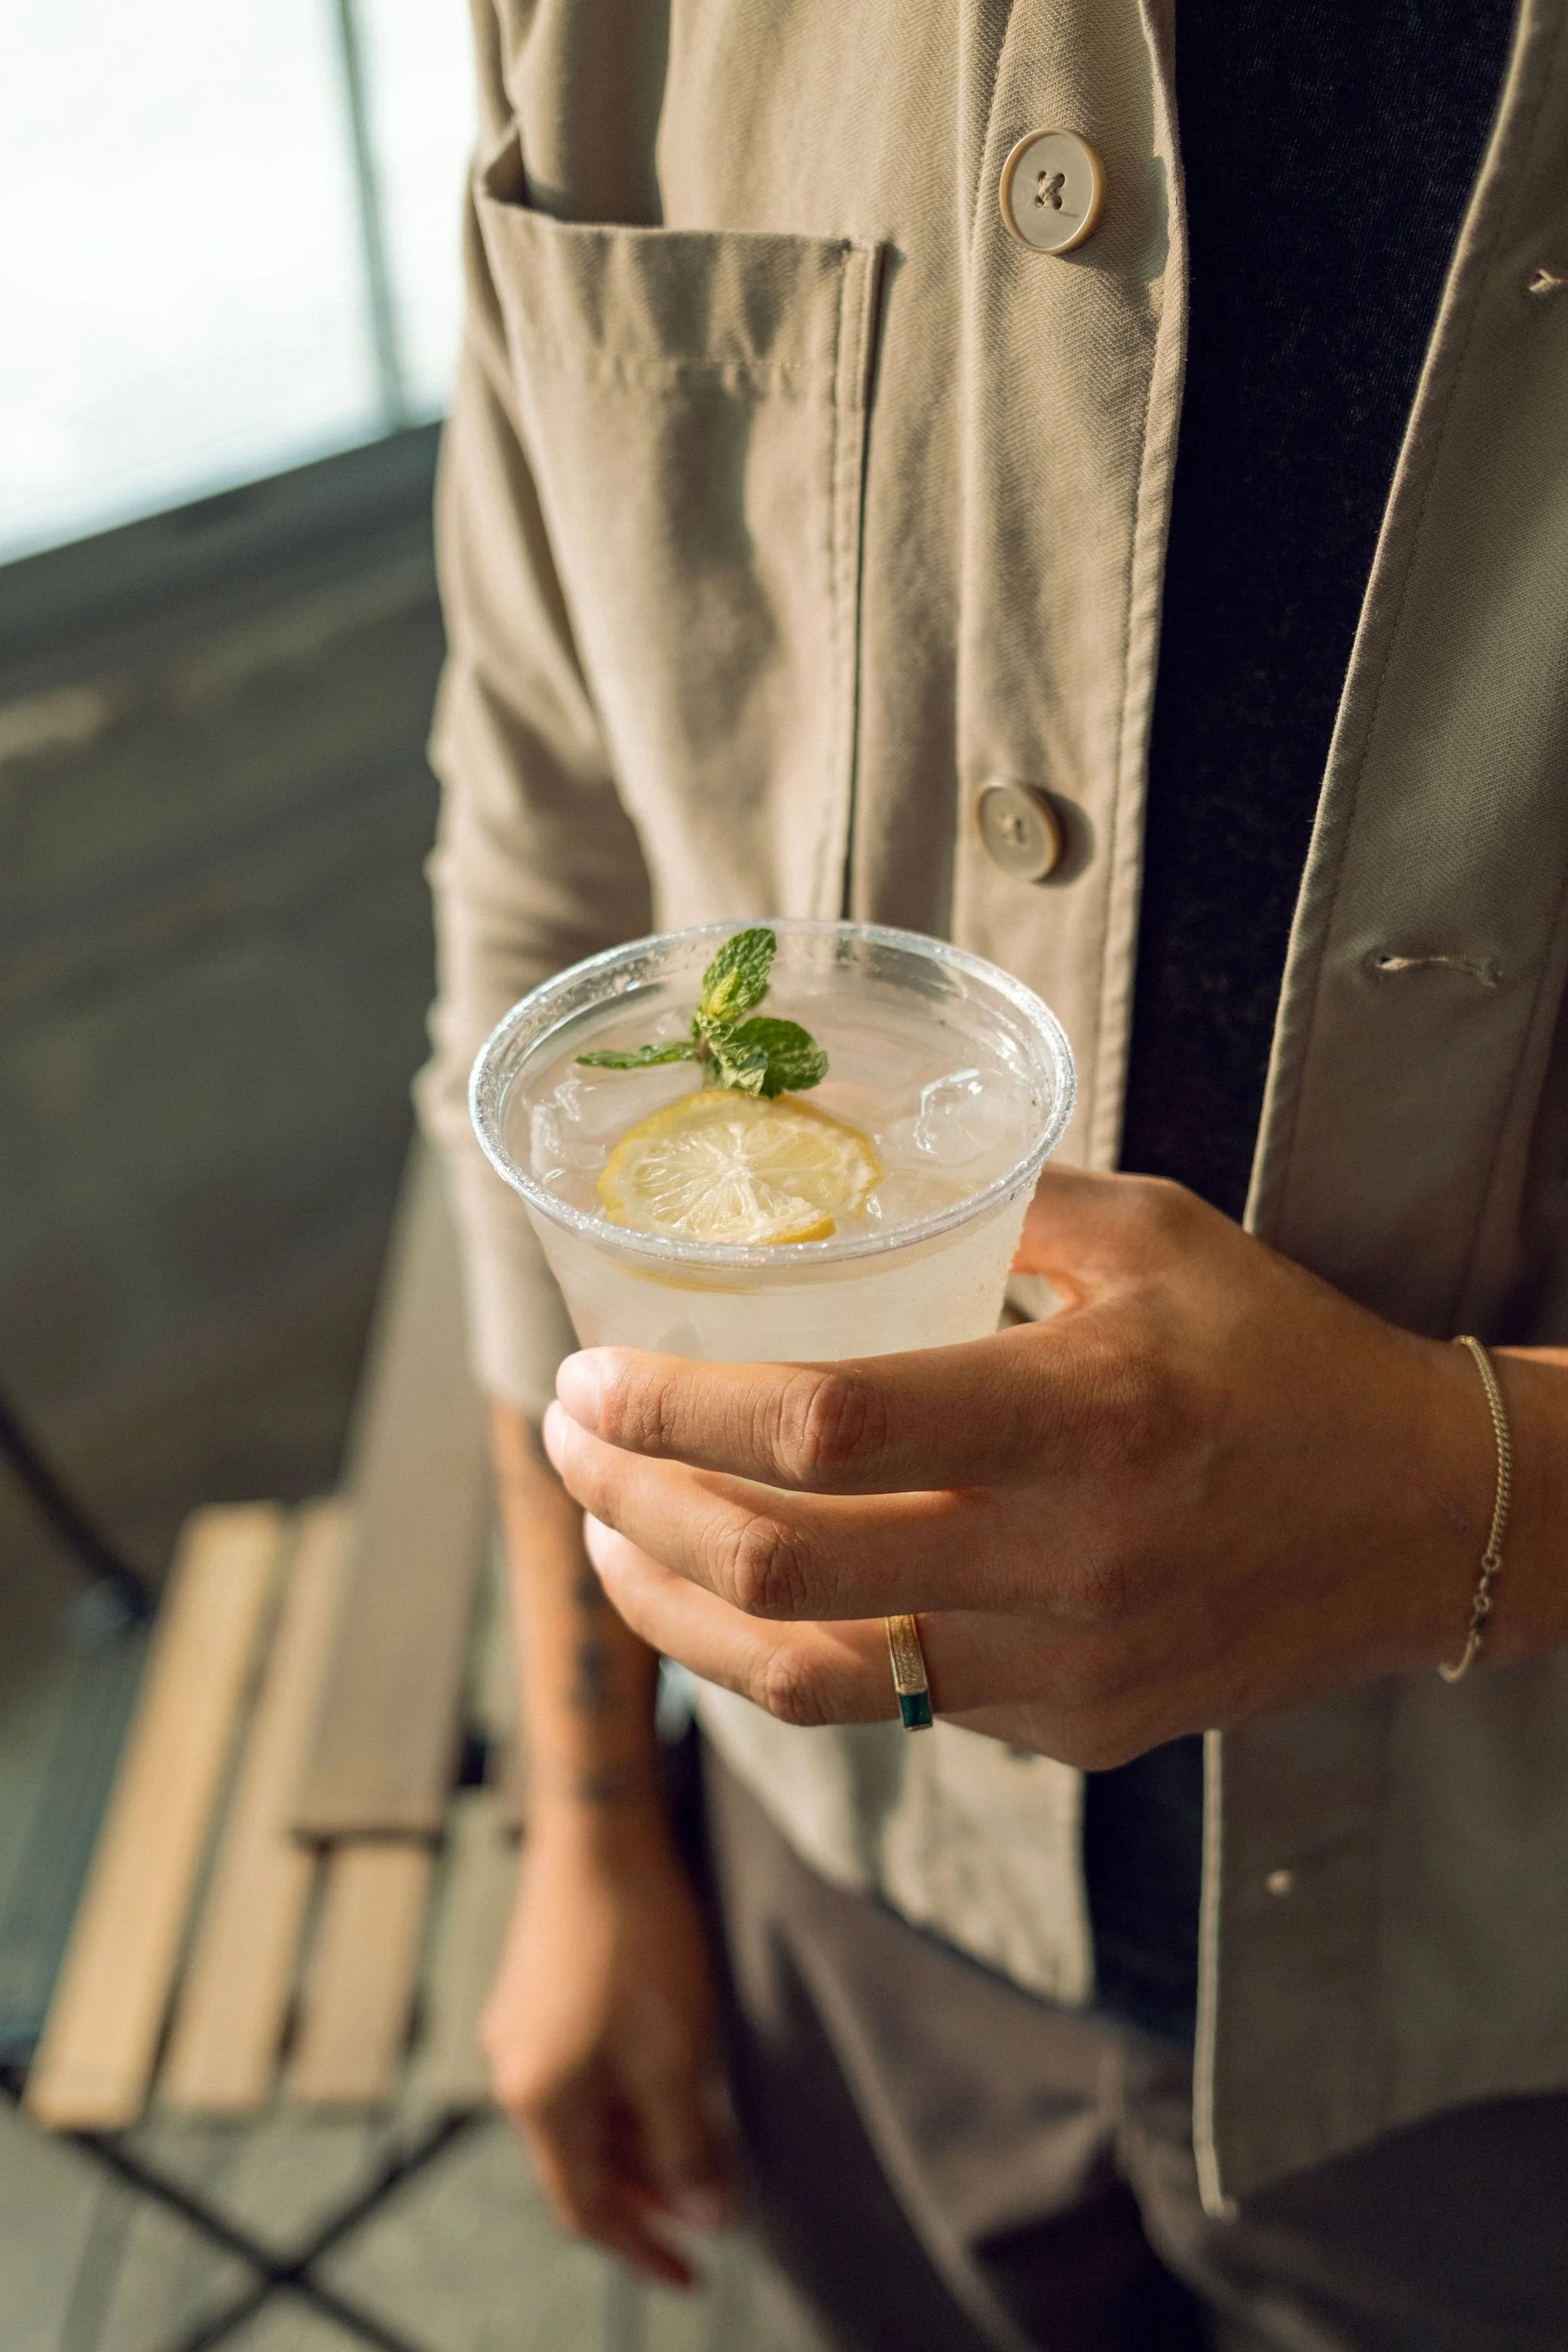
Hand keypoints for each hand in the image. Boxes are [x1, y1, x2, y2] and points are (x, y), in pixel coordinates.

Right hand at [483, 1807, 733, 2286]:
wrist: (598, 1828)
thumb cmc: (637, 1941)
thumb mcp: (674, 2056)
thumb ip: (687, 2145)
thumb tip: (706, 2216)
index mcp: (540, 2100)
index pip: (586, 2208)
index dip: (642, 2251)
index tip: (692, 2278)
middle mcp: (514, 2069)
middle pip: (581, 2164)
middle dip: (647, 2198)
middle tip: (709, 2215)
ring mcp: (520, 2026)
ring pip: (583, 2116)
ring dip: (641, 2144)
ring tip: (703, 2152)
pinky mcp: (536, 1988)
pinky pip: (580, 2071)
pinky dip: (626, 2096)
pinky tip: (669, 2083)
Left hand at [541, 1168, 1505, 1767]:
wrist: (1422, 1517)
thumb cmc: (1279, 1355)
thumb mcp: (1152, 1236)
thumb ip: (995, 1204)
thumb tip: (840, 1168)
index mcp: (1081, 1413)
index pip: (824, 1425)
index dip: (674, 1406)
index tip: (587, 1373)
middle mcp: (1067, 1560)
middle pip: (778, 1568)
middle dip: (629, 1502)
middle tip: (569, 1438)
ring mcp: (1067, 1670)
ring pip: (806, 1676)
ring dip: (672, 1607)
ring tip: (607, 1532)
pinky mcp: (1074, 1731)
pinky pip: (895, 1704)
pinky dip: (789, 1648)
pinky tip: (741, 1590)